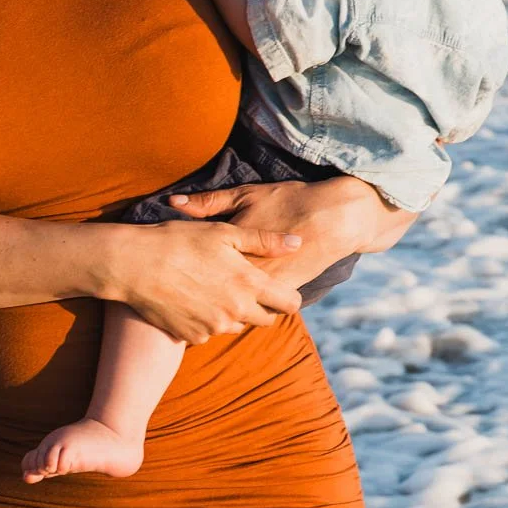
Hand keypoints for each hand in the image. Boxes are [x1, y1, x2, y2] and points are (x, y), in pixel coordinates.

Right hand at [101, 219, 303, 344]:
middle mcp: (236, 312)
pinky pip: (209, 331)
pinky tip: (191, 299)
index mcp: (248, 284)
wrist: (134, 265)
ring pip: (236, 325)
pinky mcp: (193, 337)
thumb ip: (265, 241)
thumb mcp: (225, 233)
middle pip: (265, 319)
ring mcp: (214, 328)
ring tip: (212, 288)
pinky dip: (206, 319)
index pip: (290, 303)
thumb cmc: (180, 241)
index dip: (289, 296)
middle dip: (260, 306)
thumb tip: (297, 243)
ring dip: (232, 313)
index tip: (280, 288)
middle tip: (243, 285)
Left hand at [169, 176, 416, 286]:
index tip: (173, 280)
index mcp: (236, 254)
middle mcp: (251, 278)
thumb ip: (209, 202)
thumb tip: (173, 201)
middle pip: (217, 302)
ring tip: (211, 301)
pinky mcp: (287, 293)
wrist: (335, 217)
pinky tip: (243, 297)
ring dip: (227, 309)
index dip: (183, 282)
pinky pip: (263, 310)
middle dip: (201, 301)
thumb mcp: (245, 195)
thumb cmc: (287, 201)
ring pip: (239, 312)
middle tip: (186, 295)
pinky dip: (253, 306)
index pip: (200, 277)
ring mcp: (268, 289)